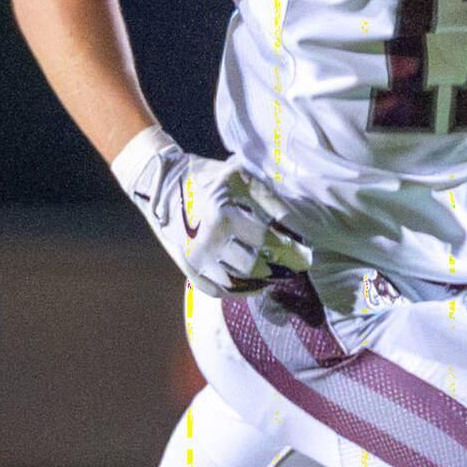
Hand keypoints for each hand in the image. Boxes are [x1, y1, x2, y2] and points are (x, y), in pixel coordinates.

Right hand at [112, 127, 311, 299]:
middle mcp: (206, 242)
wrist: (160, 183)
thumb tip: (295, 228)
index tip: (306, 258)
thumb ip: (270, 201)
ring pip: (234, 284)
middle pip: (252, 268)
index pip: (267, 243)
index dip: (291, 253)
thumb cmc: (206, 176)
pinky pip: (215, 290)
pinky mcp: (186, 266)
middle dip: (276, 269)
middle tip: (289, 266)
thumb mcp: (240, 177)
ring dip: (258, 282)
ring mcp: (194, 258)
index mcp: (222, 217)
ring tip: (272, 274)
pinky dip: (236, 290)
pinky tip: (250, 283)